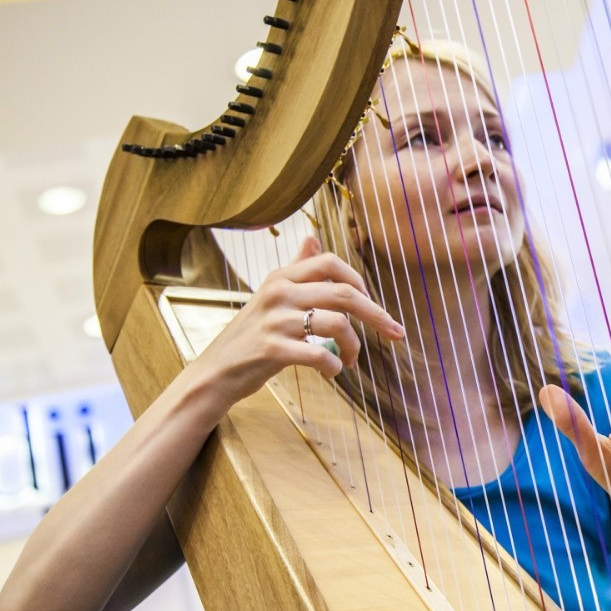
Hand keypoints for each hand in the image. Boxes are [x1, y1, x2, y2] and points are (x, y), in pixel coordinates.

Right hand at [191, 236, 404, 409]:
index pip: (331, 262)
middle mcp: (279, 292)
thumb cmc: (251, 336)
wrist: (215, 372)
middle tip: (395, 332)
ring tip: (350, 360)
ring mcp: (275, 320)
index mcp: (281, 277)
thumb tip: (313, 237)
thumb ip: (297, 269)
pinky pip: (321, 355)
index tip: (371, 302)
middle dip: (377, 314)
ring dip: (354, 347)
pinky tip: (332, 372)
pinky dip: (334, 366)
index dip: (358, 280)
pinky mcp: (272, 350)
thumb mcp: (271, 296)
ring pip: (338, 325)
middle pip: (345, 294)